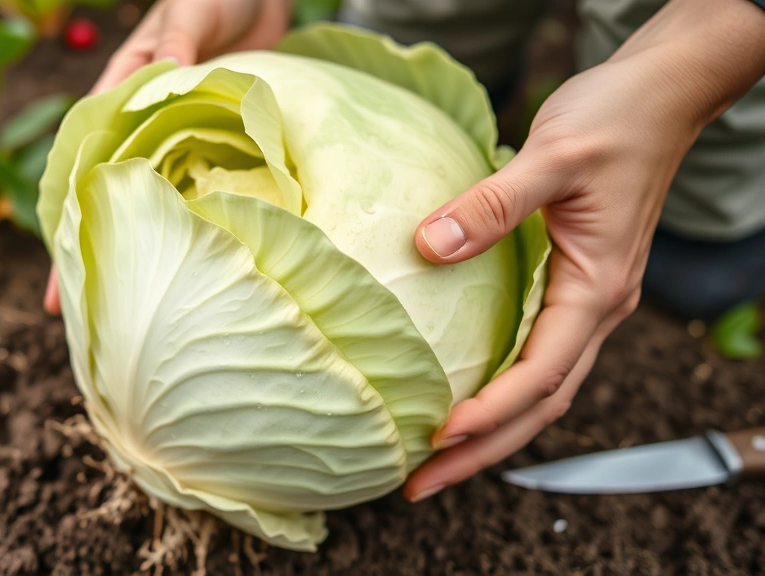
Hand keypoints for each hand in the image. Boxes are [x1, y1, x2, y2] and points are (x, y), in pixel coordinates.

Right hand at [44, 0, 291, 313]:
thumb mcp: (189, 13)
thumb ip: (174, 42)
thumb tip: (163, 70)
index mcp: (121, 99)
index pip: (84, 169)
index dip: (68, 225)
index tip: (58, 275)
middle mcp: (144, 130)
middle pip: (112, 201)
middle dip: (95, 258)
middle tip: (84, 319)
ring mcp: (181, 143)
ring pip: (155, 206)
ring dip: (144, 251)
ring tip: (132, 308)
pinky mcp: (219, 145)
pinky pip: (202, 191)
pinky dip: (198, 224)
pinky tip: (200, 266)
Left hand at [404, 0, 764, 501]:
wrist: (658, 96)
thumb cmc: (616, 119)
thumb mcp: (552, 155)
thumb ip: (490, 204)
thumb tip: (427, 247)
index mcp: (599, 289)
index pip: (542, 373)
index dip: (490, 412)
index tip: (437, 438)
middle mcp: (597, 308)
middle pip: (540, 404)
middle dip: (483, 451)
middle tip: (419, 485)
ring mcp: (586, 302)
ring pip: (540, 388)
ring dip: (490, 431)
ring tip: (432, 462)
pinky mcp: (571, 286)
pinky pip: (536, 356)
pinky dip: (499, 390)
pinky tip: (460, 397)